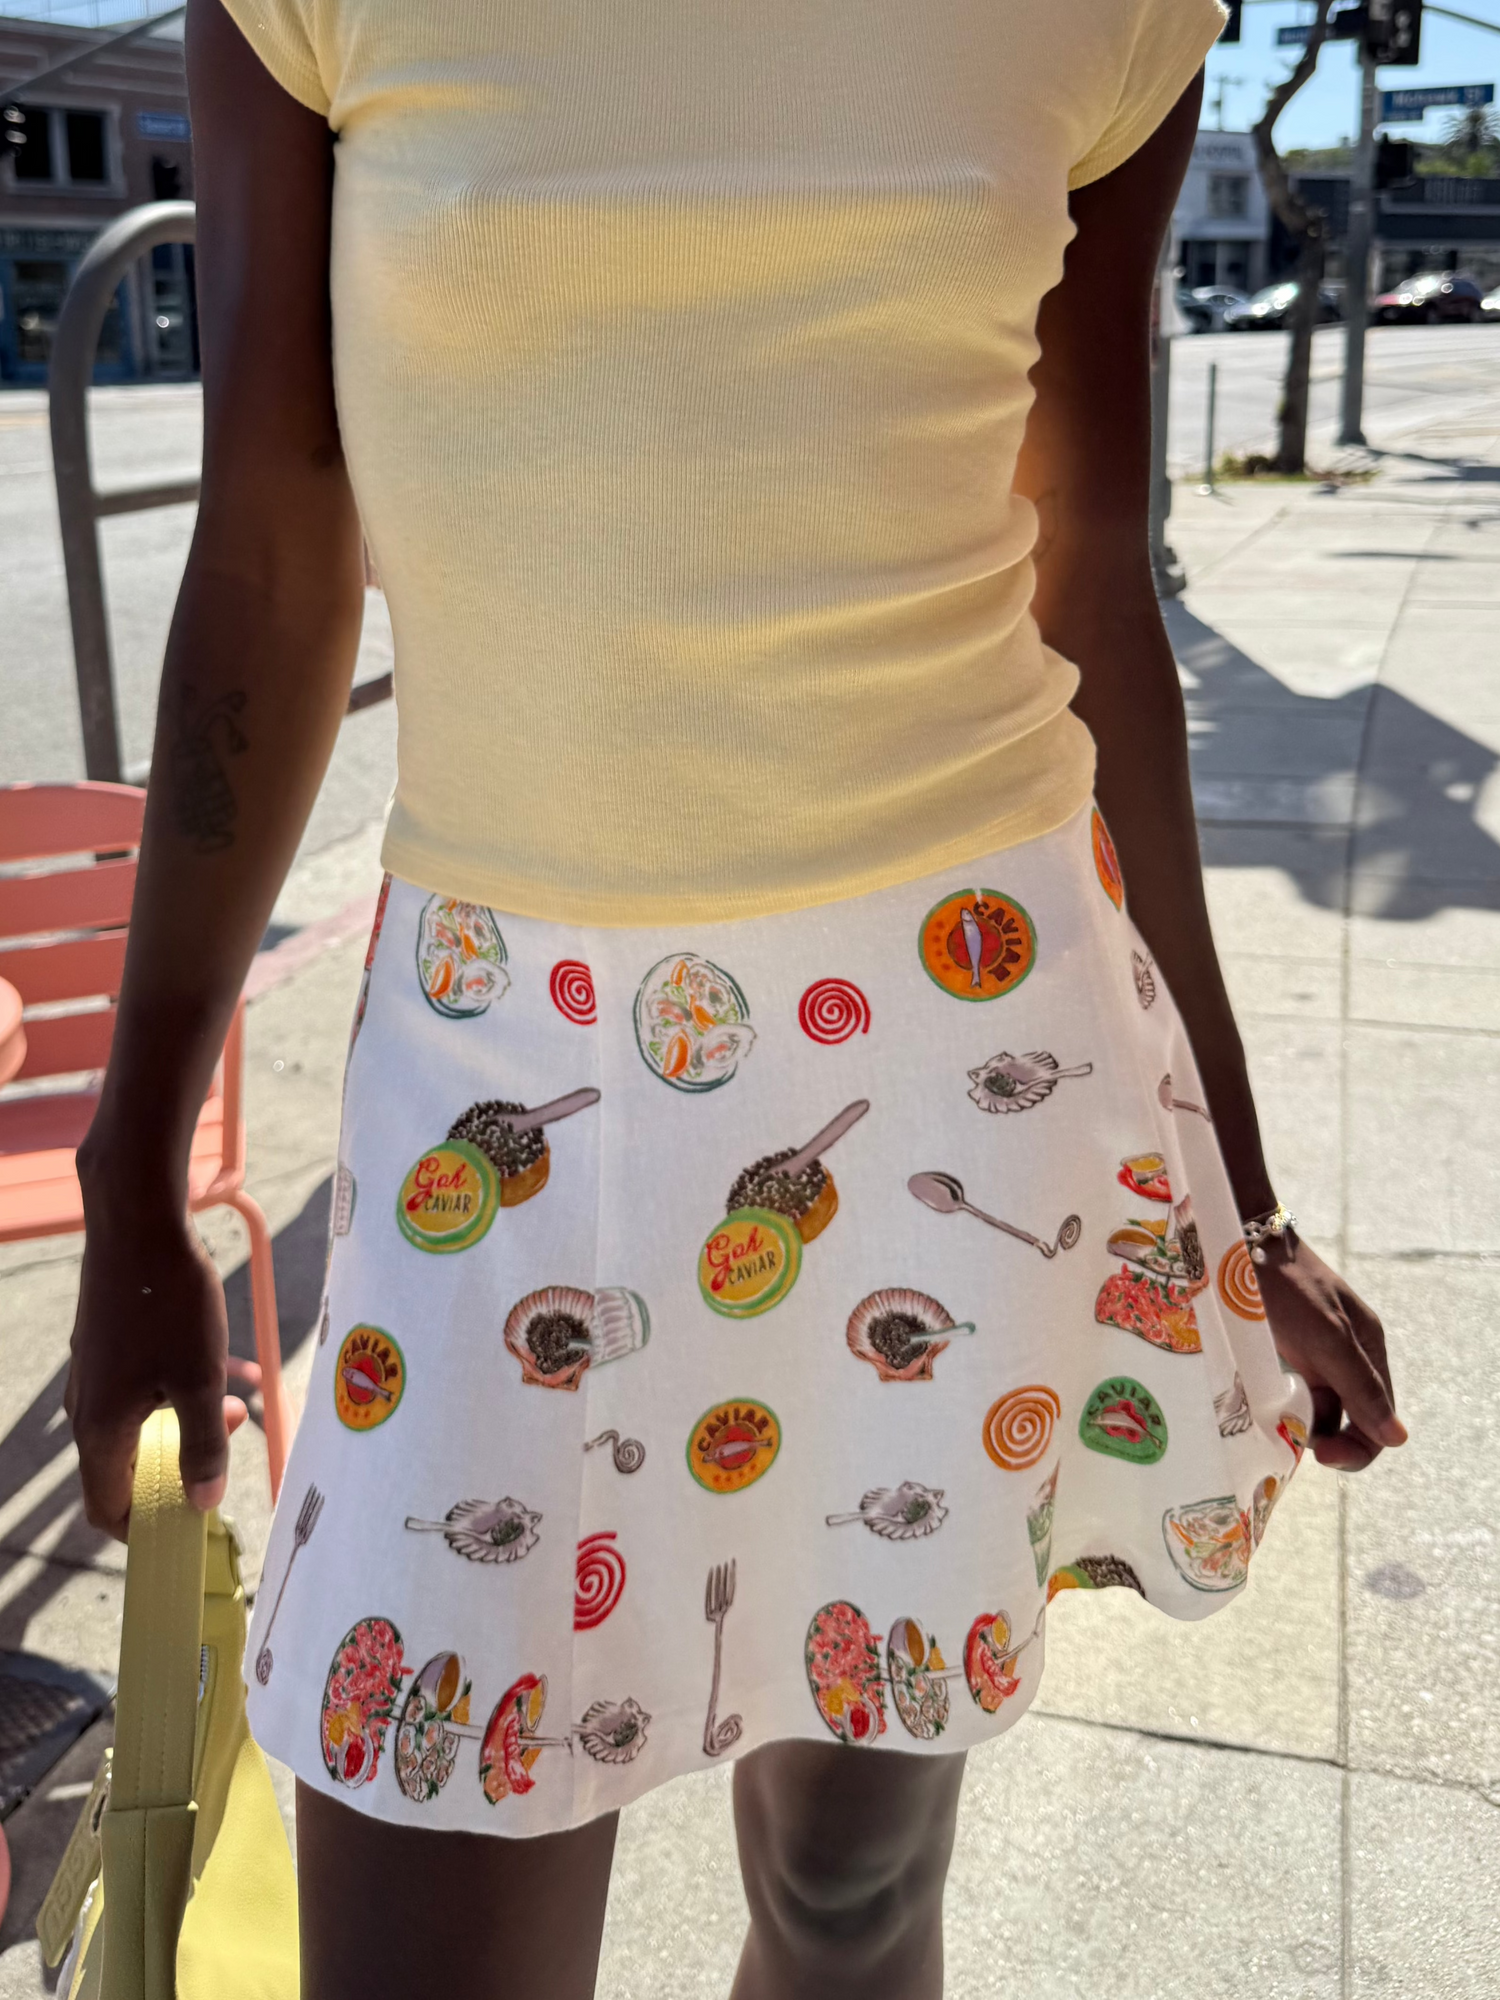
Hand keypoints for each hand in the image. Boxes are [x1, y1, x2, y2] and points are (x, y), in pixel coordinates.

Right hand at [67, 1185, 247, 1540]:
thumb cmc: (168, 1302)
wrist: (136, 1221)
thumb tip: (204, 1503)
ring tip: (237, 1394)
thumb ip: (203, 1446)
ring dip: (189, 1417)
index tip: (189, 1521)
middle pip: (128, 1464)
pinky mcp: (106, 1342)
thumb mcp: (199, 1380)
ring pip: (142, 1419)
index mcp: (100, 1429)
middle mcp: (86, 1406)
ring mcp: (94, 1371)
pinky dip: (179, 1383)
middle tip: (233, 1429)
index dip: (144, 1527)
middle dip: (184, 1460)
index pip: (105, 1508)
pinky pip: (143, 1383)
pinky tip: (223, 1359)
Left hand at [1255, 1233, 1406, 1471]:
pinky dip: (1286, 1409)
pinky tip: (1267, 1413)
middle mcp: (1349, 1355)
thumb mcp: (1326, 1336)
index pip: (1379, 1419)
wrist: (1243, 1240)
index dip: (1357, 1447)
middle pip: (1352, 1418)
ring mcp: (1318, 1353)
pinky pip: (1297, 1393)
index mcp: (1369, 1349)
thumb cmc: (1287, 1285)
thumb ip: (1358, 1384)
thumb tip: (1396, 1438)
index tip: (1321, 1454)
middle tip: (1298, 1449)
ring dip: (1305, 1427)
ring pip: (1321, 1409)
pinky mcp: (1288, 1350)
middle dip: (1332, 1440)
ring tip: (1277, 1430)